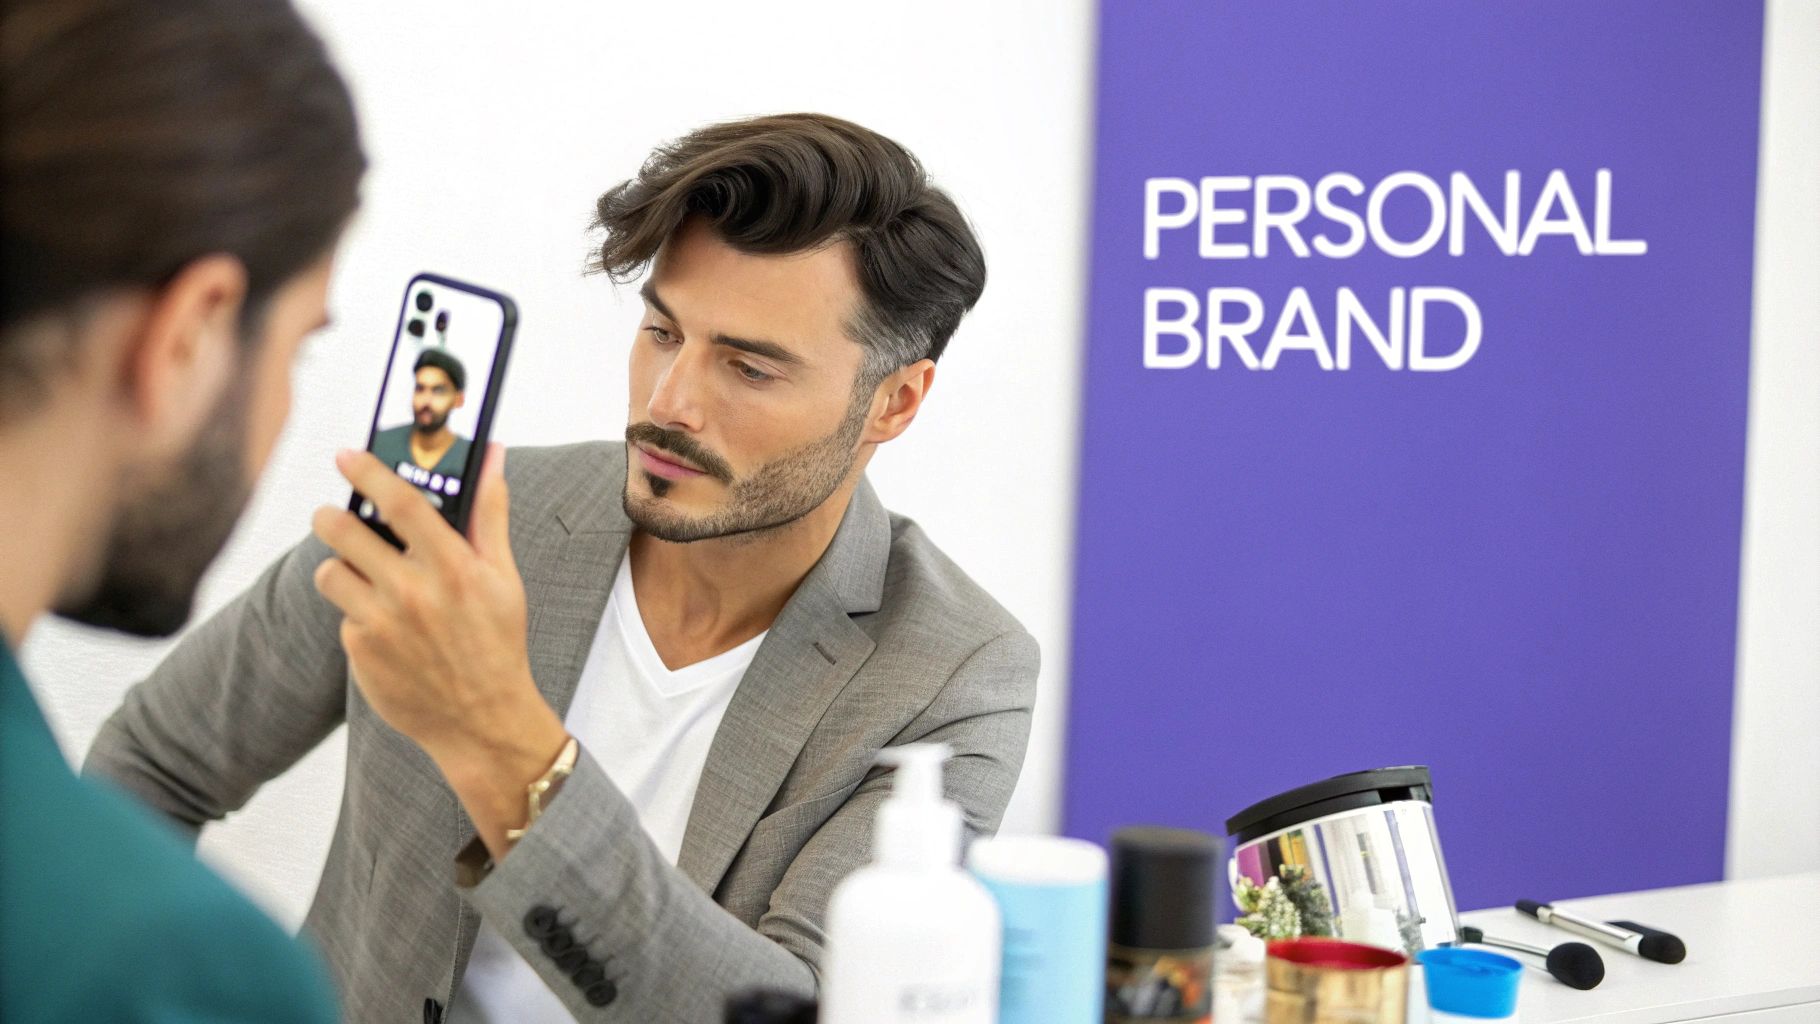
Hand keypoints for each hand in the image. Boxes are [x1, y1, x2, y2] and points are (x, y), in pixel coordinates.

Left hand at [312, 444, 567, 856]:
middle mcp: (412, 592)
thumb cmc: (497, 642)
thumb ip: (491, 514)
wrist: (482, 720)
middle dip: (332, 515)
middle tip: (335, 514)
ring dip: (342, 568)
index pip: (401, 502)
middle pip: (344, 530)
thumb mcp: (504, 577)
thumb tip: (493, 456)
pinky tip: (385, 629)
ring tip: (364, 577)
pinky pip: (342, 616)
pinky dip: (357, 615)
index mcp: (453, 566)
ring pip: (331, 572)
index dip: (369, 471)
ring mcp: (381, 624)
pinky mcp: (360, 652)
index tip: (347, 455)